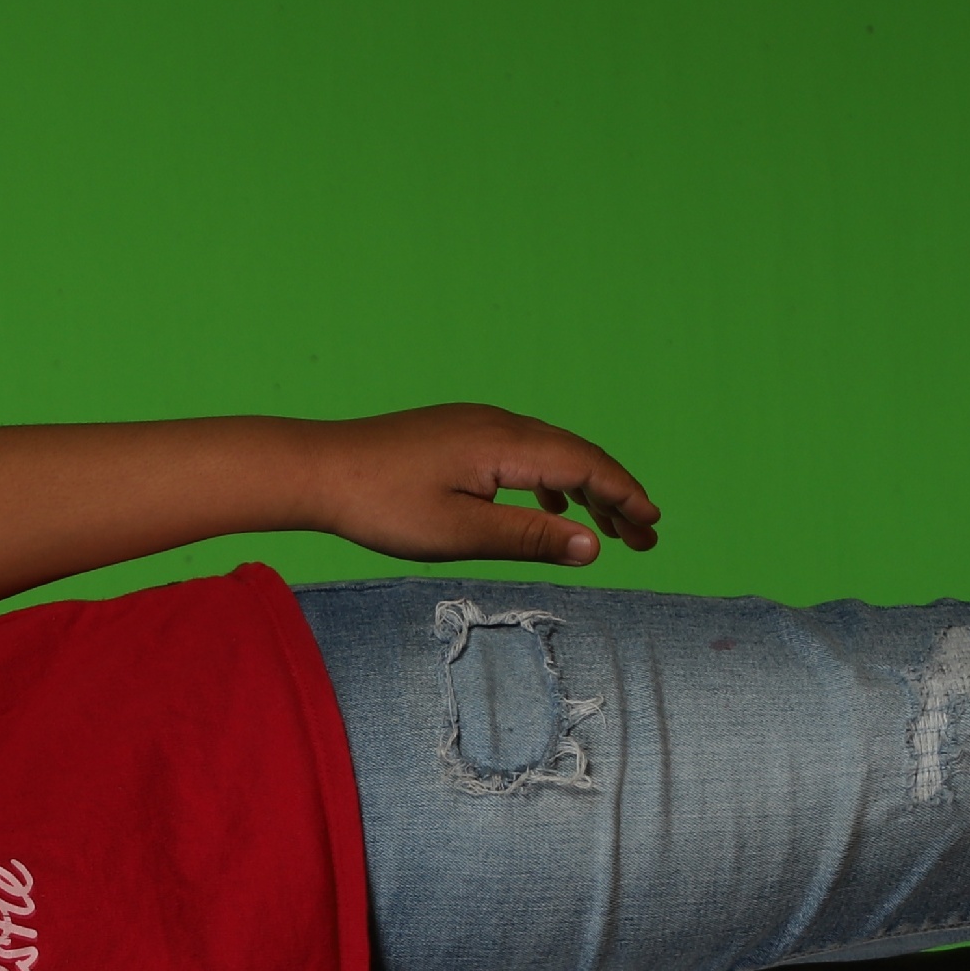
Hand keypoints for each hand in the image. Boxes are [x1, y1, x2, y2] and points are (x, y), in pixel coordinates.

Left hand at [309, 405, 661, 567]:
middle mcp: (499, 424)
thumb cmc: (381, 505)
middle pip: (577, 456)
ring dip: (584, 490)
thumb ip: (529, 539)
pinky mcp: (457, 433)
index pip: (586, 467)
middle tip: (645, 537)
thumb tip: (593, 546)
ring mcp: (477, 425)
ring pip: (550, 453)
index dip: (625, 497)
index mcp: (506, 445)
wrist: (316, 470)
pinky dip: (548, 481)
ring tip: (606, 529)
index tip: (653, 527)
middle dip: (615, 496)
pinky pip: (521, 453)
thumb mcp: (460, 533)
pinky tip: (548, 508)